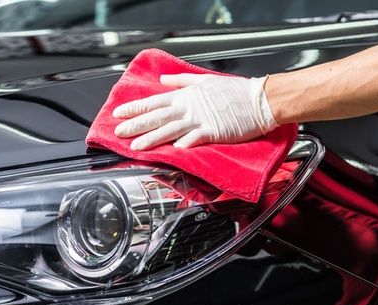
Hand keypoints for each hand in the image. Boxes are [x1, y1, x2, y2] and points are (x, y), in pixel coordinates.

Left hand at [113, 73, 278, 149]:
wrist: (259, 99)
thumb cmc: (235, 92)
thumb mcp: (205, 80)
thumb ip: (181, 82)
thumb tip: (163, 80)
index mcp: (186, 96)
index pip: (154, 102)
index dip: (135, 108)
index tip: (119, 113)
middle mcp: (189, 107)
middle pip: (157, 117)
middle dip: (135, 125)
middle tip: (118, 132)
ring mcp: (200, 119)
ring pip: (170, 129)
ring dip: (152, 138)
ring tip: (136, 146)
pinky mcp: (213, 131)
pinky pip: (195, 138)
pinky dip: (184, 144)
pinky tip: (173, 151)